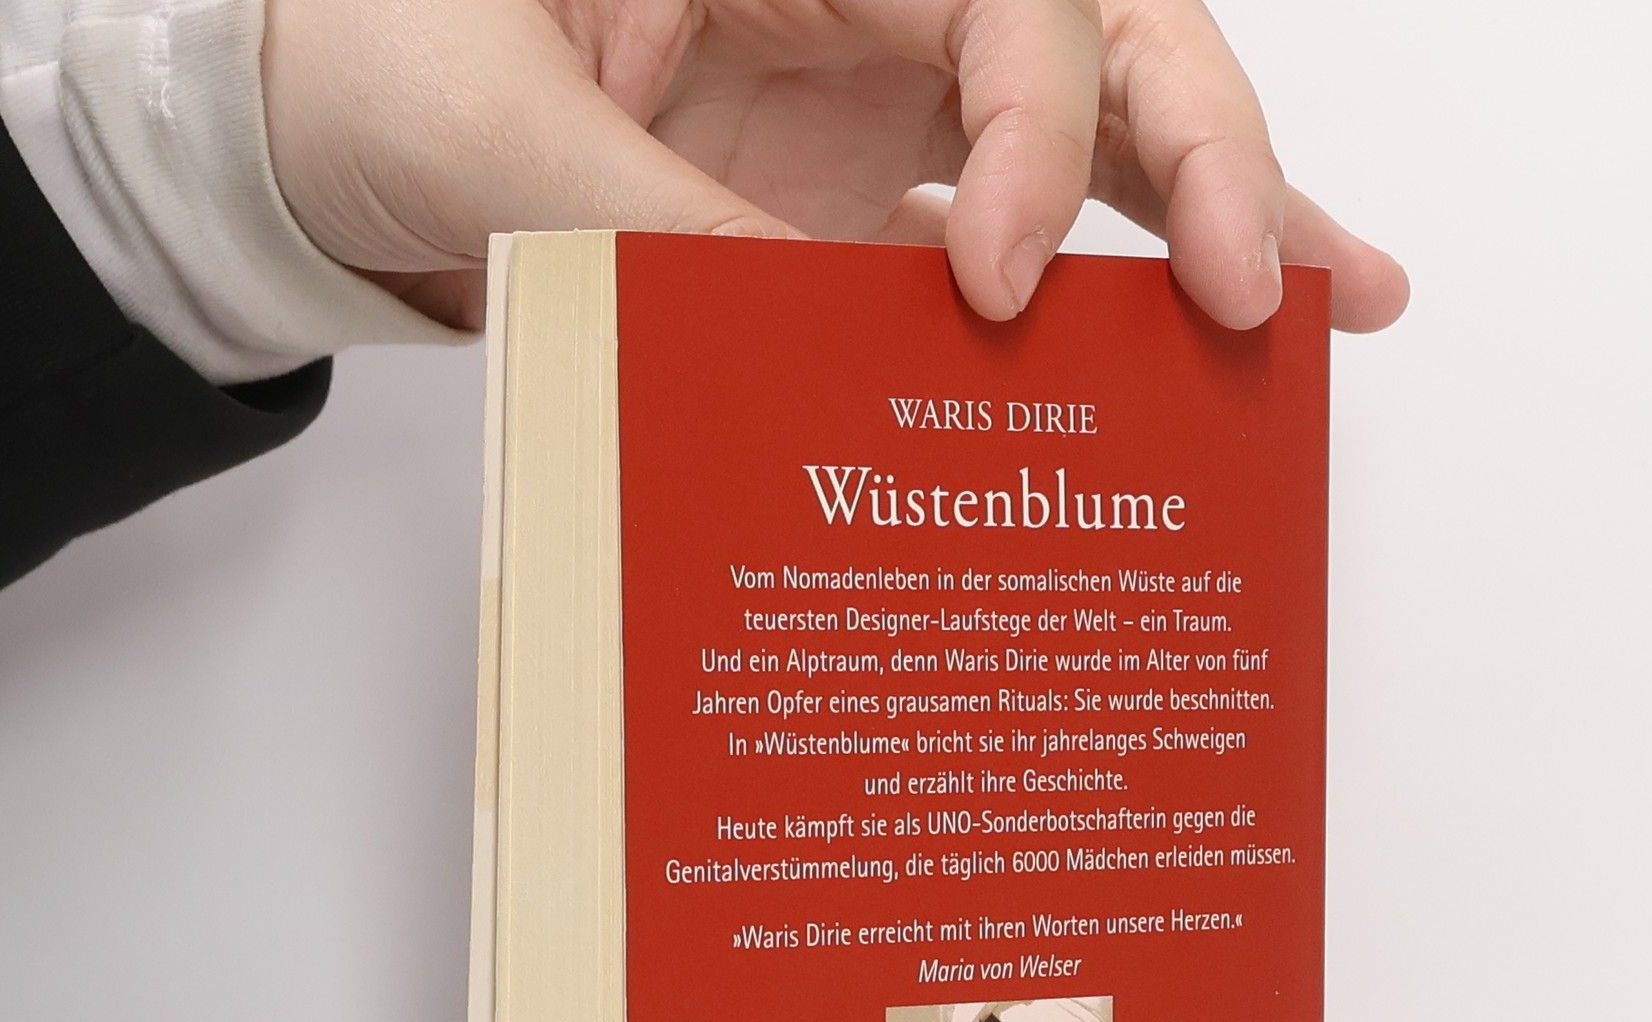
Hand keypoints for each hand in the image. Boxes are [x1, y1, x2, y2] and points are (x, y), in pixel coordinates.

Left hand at [262, 0, 1407, 333]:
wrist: (319, 137)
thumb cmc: (370, 64)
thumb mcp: (488, 121)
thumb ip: (652, 229)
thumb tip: (826, 357)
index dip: (1040, 125)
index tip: (1000, 275)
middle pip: (1101, 34)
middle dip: (1200, 155)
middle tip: (1262, 284)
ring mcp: (875, 110)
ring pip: (1098, 131)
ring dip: (1223, 213)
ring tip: (1332, 302)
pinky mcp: (857, 208)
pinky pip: (1017, 240)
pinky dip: (1117, 287)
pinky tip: (1222, 331)